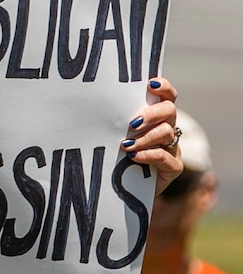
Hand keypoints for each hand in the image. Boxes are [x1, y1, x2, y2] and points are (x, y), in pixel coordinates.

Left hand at [120, 78, 181, 195]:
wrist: (125, 189)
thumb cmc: (117, 157)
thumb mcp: (117, 135)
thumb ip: (117, 121)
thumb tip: (100, 104)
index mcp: (157, 118)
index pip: (167, 97)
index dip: (164, 88)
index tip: (150, 84)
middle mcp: (168, 129)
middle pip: (169, 111)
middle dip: (151, 114)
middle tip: (132, 123)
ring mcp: (172, 148)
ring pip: (166, 132)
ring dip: (145, 137)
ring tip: (126, 145)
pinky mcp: (173, 167)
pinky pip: (164, 156)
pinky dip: (148, 154)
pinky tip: (134, 156)